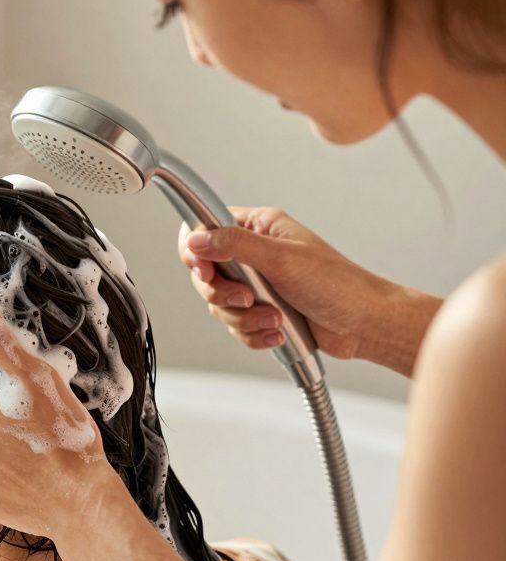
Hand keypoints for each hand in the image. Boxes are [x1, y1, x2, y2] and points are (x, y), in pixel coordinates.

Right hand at [180, 207, 389, 358]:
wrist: (364, 324)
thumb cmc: (337, 284)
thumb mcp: (281, 258)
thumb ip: (234, 245)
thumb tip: (195, 239)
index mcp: (259, 227)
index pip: (205, 229)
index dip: (196, 251)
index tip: (204, 270)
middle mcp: (253, 253)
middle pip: (206, 273)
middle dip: (225, 294)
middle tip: (247, 298)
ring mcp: (256, 284)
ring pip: (219, 304)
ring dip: (245, 318)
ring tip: (274, 318)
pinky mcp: (260, 311)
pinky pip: (235, 325)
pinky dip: (253, 333)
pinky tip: (277, 331)